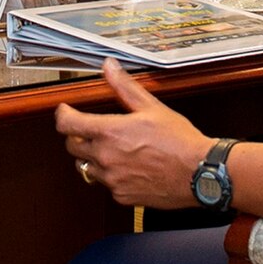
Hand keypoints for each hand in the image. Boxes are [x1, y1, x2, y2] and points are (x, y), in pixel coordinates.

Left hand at [55, 60, 207, 207]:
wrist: (200, 174)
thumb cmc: (180, 142)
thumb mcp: (151, 107)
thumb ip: (124, 87)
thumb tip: (110, 68)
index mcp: (109, 133)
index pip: (67, 124)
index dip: (62, 115)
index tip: (65, 111)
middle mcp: (105, 158)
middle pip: (72, 146)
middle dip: (77, 136)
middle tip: (89, 129)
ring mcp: (112, 179)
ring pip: (87, 167)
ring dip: (93, 157)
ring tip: (113, 149)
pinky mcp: (121, 195)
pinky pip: (106, 184)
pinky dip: (111, 175)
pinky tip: (127, 167)